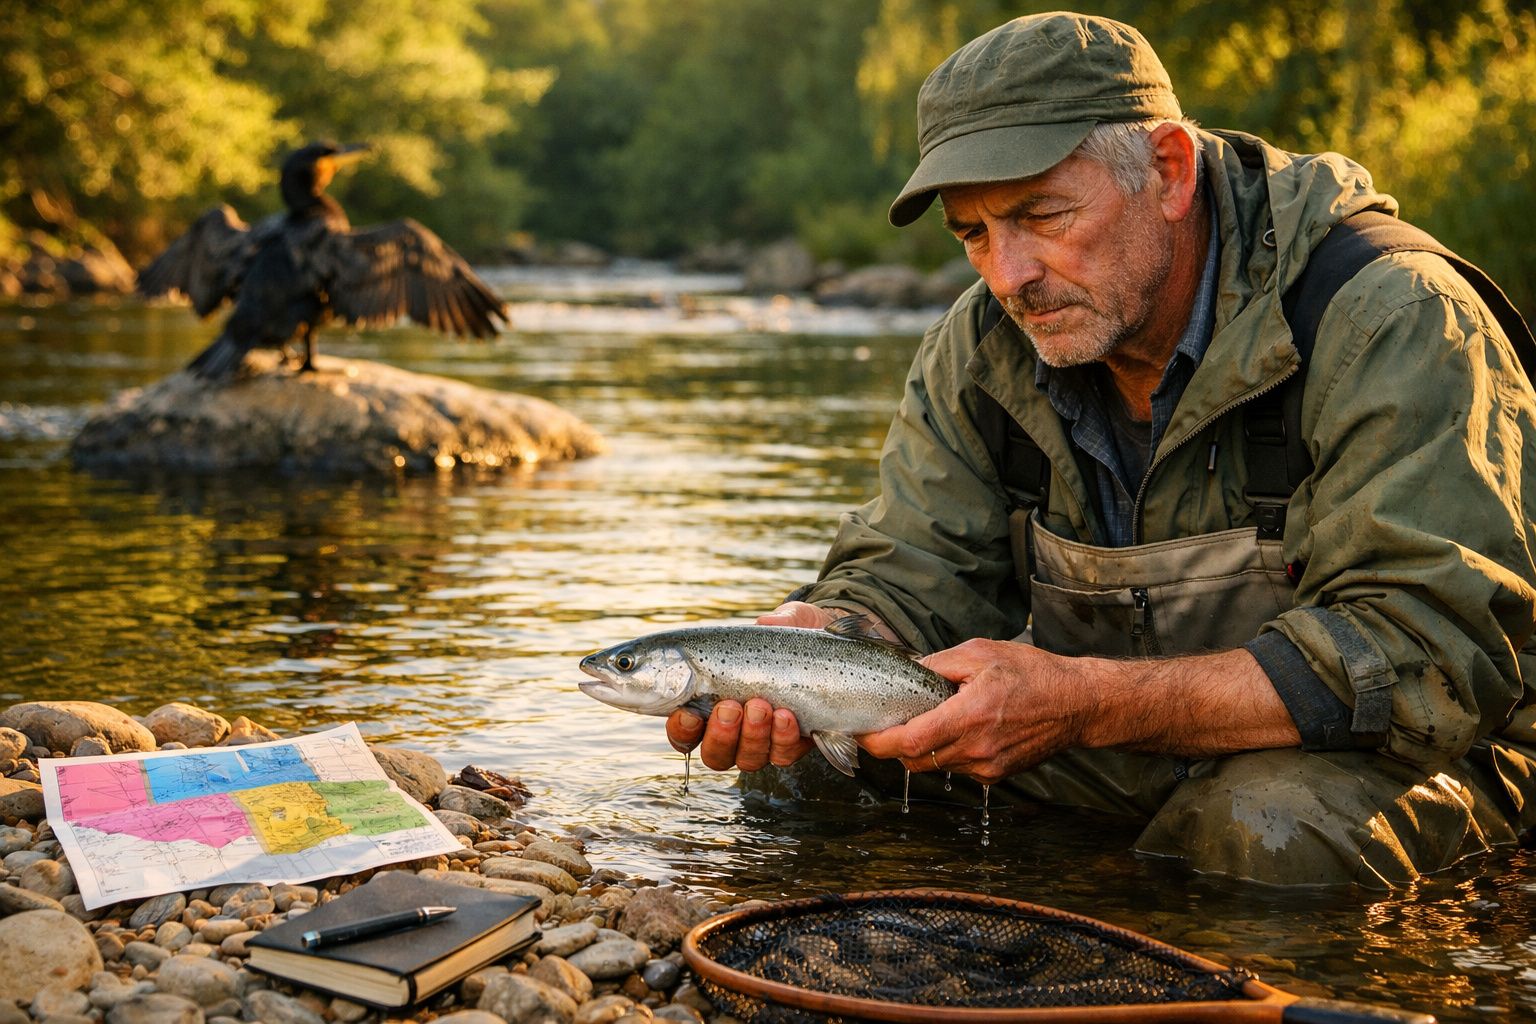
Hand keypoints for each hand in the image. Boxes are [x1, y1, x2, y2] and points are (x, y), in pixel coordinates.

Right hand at [661, 602, 833, 770]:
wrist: (844, 652)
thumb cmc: (800, 637)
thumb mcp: (787, 620)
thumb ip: (775, 622)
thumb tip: (765, 624)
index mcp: (715, 699)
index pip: (686, 728)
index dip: (681, 729)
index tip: (687, 713)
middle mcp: (737, 729)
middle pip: (715, 754)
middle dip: (720, 735)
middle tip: (731, 707)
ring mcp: (766, 741)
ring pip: (748, 759)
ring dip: (752, 736)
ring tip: (761, 706)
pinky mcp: (796, 745)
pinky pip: (783, 755)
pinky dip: (783, 738)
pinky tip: (787, 716)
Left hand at [857, 639, 1091, 783]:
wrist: (1077, 703)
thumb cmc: (1033, 673)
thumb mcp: (980, 653)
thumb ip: (938, 664)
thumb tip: (906, 672)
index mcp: (970, 717)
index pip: (910, 743)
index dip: (878, 742)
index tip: (861, 732)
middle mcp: (977, 749)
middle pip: (915, 761)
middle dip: (893, 746)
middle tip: (885, 723)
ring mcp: (987, 767)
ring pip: (934, 766)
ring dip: (920, 749)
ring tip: (925, 720)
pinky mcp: (996, 775)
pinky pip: (957, 767)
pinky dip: (945, 752)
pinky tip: (955, 729)